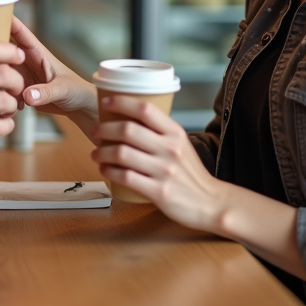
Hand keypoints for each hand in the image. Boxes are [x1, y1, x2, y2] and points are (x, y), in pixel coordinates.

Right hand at [9, 17, 98, 127]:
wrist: (79, 107)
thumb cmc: (77, 90)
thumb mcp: (63, 89)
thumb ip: (45, 92)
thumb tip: (27, 95)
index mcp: (37, 52)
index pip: (18, 31)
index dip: (4, 20)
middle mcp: (25, 61)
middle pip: (1, 48)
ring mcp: (20, 75)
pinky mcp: (17, 89)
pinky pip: (2, 89)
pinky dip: (0, 97)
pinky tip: (5, 108)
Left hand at [91, 95, 222, 232]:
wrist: (210, 203)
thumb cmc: (190, 173)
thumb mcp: (181, 145)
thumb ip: (160, 132)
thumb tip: (129, 117)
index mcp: (175, 133)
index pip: (145, 109)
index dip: (121, 102)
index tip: (104, 102)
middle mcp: (170, 149)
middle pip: (127, 130)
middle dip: (104, 129)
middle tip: (95, 131)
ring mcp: (164, 171)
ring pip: (121, 154)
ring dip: (101, 152)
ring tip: (95, 153)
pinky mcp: (158, 192)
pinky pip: (125, 177)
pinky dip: (108, 171)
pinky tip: (103, 169)